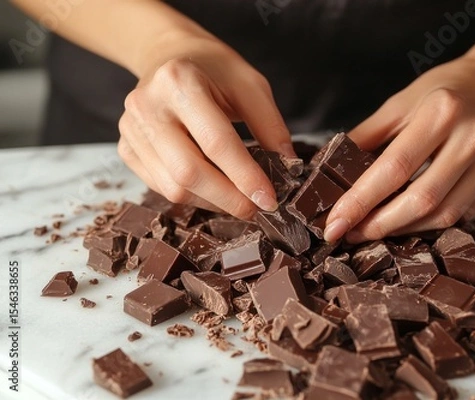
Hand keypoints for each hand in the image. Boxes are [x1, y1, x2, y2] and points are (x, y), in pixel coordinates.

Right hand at [117, 36, 293, 219]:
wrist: (168, 56)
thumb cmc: (213, 69)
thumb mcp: (251, 85)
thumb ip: (270, 126)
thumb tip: (288, 167)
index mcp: (179, 82)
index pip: (216, 142)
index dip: (246, 177)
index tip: (269, 200)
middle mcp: (147, 106)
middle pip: (188, 173)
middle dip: (228, 199)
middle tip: (256, 209)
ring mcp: (131, 130)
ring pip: (173, 187)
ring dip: (212, 202)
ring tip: (238, 199)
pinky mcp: (126, 148)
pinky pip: (161, 187)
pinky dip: (193, 196)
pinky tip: (214, 189)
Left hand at [324, 56, 474, 242]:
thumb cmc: (446, 88)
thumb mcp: (401, 102)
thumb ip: (368, 135)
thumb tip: (330, 169)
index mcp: (441, 111)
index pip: (394, 168)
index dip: (361, 201)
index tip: (335, 222)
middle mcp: (472, 138)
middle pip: (422, 200)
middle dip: (380, 225)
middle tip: (350, 234)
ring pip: (446, 214)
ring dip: (404, 229)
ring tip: (374, 230)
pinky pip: (465, 212)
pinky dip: (431, 221)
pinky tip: (408, 222)